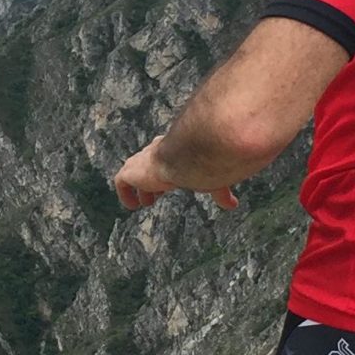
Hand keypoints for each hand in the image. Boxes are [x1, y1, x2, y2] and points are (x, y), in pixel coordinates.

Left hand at [115, 140, 240, 212]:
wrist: (189, 154)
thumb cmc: (203, 163)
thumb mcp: (213, 179)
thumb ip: (220, 191)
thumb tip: (233, 205)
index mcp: (174, 149)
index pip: (168, 158)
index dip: (168, 173)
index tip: (171, 184)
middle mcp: (156, 151)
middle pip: (148, 164)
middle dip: (151, 181)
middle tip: (154, 196)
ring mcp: (141, 161)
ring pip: (134, 173)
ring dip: (140, 188)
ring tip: (145, 202)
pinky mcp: (131, 172)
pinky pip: (121, 183)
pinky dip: (126, 194)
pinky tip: (133, 206)